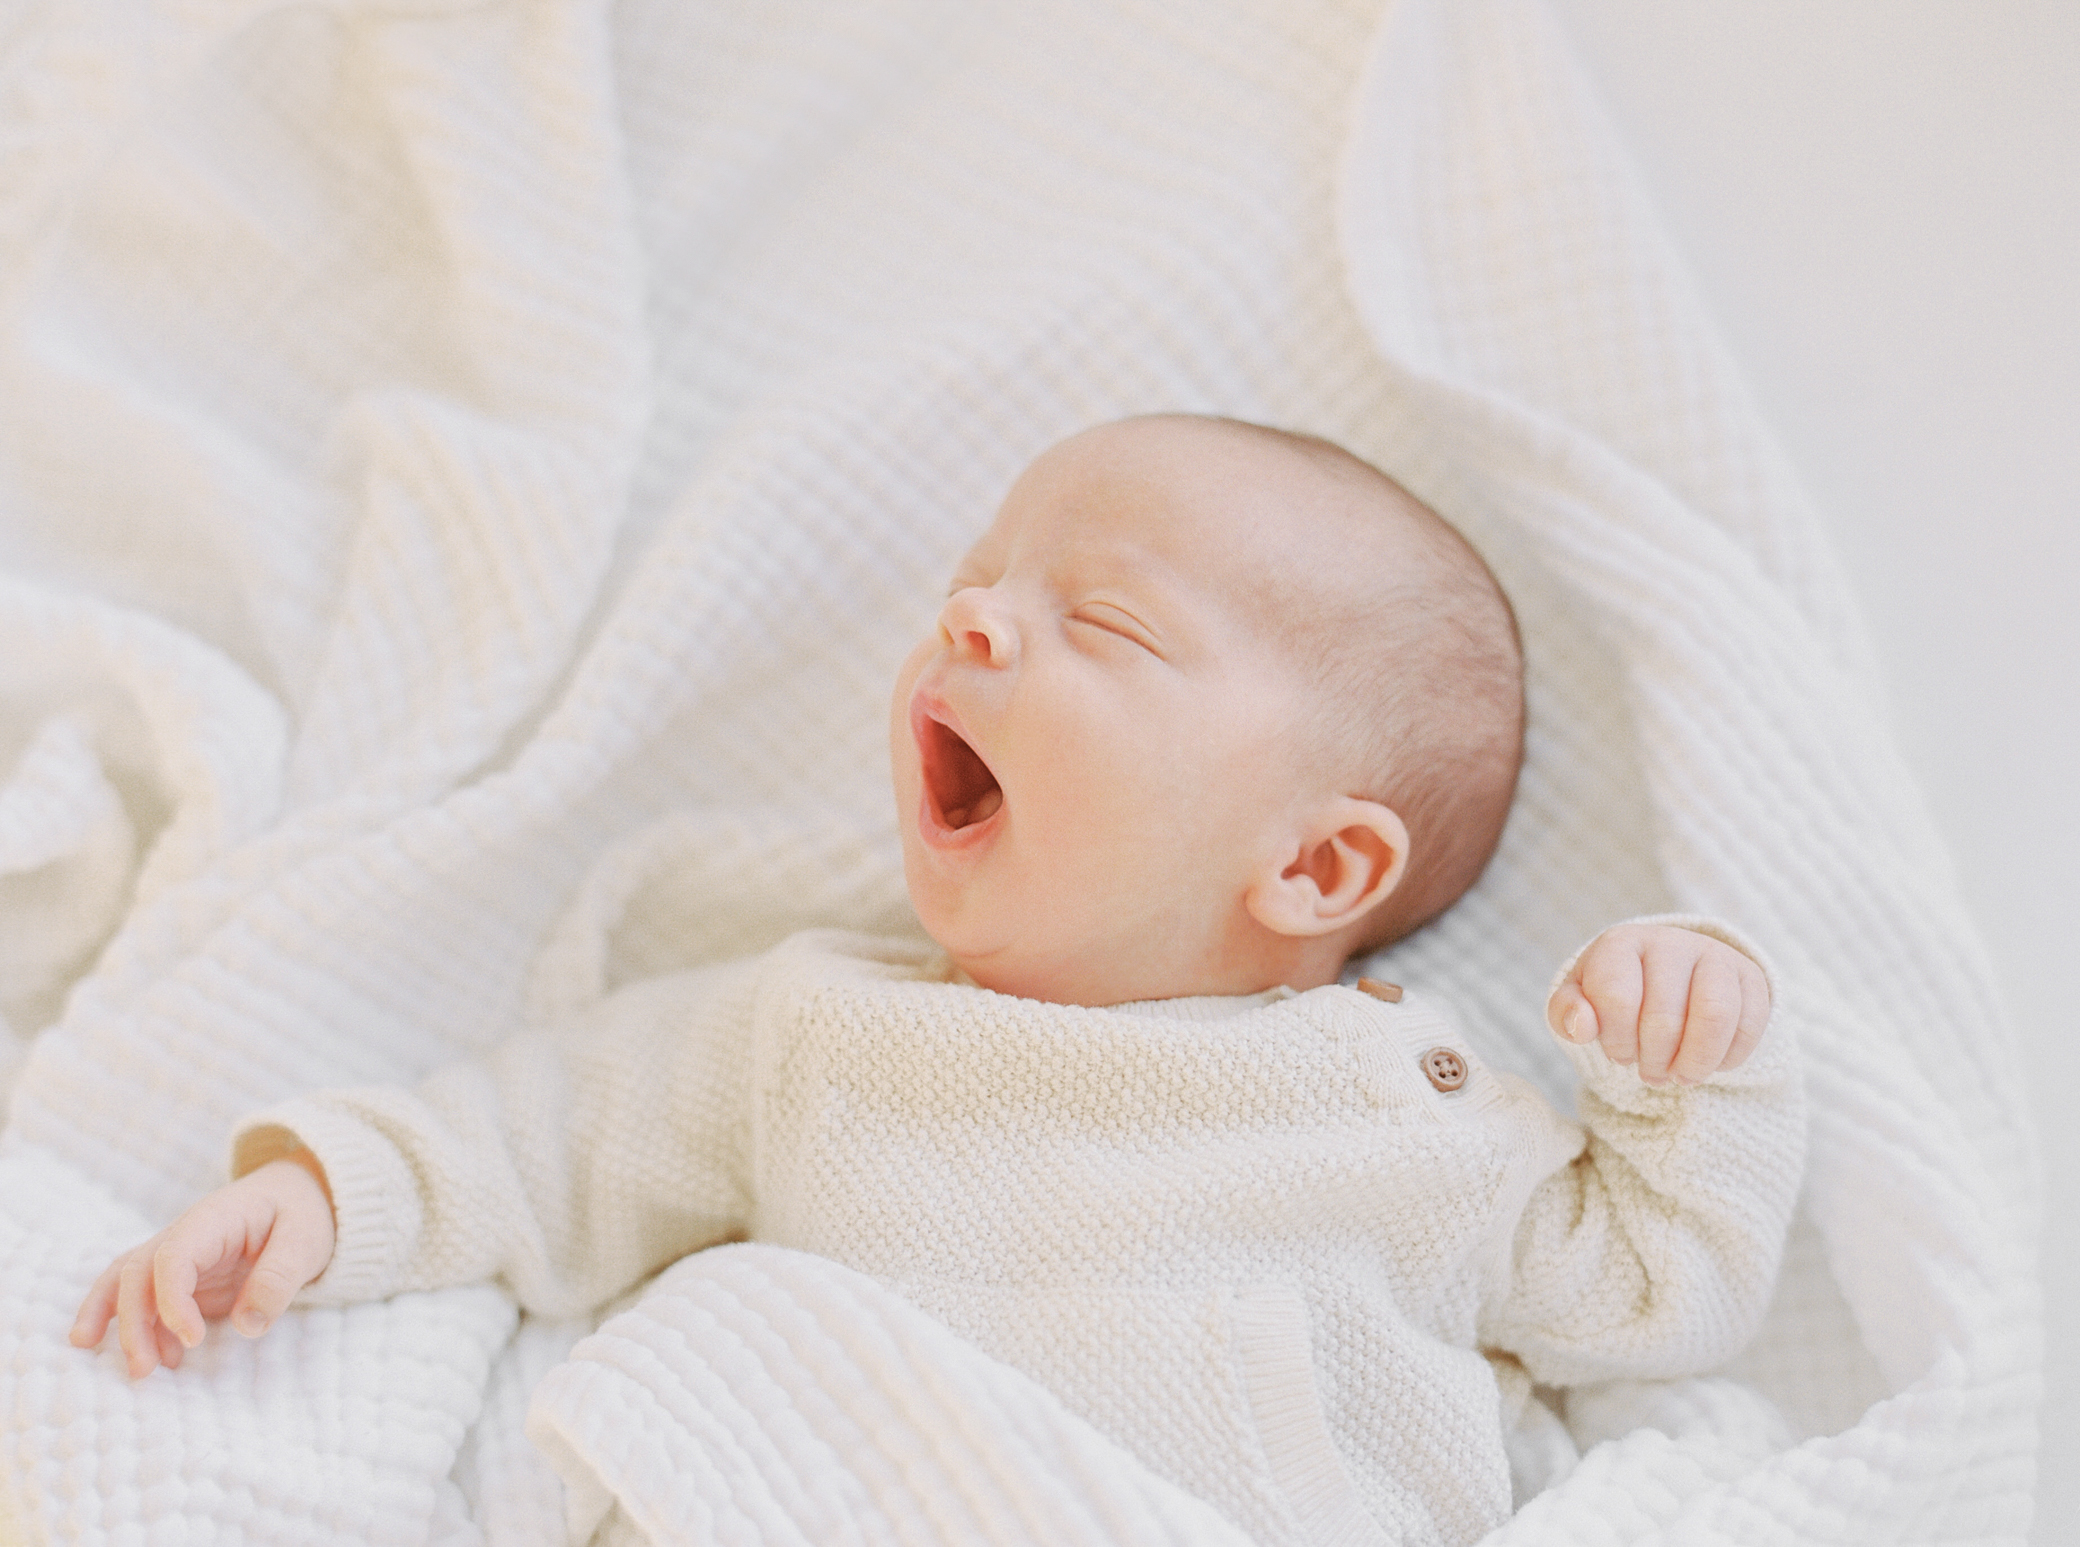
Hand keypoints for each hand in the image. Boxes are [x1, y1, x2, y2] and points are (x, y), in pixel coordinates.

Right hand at [70, 1154, 336, 1377]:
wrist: (302, 1197)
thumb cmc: (302, 1214)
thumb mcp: (305, 1241)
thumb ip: (278, 1278)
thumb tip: (248, 1326)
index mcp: (214, 1218)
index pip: (173, 1257)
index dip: (172, 1300)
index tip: (193, 1339)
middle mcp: (185, 1234)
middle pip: (137, 1273)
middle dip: (134, 1323)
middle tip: (145, 1369)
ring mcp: (180, 1255)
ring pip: (126, 1282)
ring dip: (121, 1324)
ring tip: (138, 1371)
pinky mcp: (183, 1277)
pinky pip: (143, 1295)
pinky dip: (136, 1325)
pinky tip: (156, 1360)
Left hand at [1547, 923, 1769, 1085]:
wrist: (1669, 973)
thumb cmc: (1618, 993)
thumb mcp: (1582, 1000)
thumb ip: (1567, 1013)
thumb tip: (1582, 1027)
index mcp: (1621, 943)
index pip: (1618, 999)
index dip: (1617, 1041)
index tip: (1618, 1053)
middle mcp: (1670, 941)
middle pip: (1665, 1017)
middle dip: (1654, 1060)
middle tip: (1649, 1072)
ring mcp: (1715, 955)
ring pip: (1714, 1017)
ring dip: (1694, 1063)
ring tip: (1681, 1076)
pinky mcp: (1751, 977)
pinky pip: (1749, 1025)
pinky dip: (1728, 1058)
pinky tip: (1710, 1062)